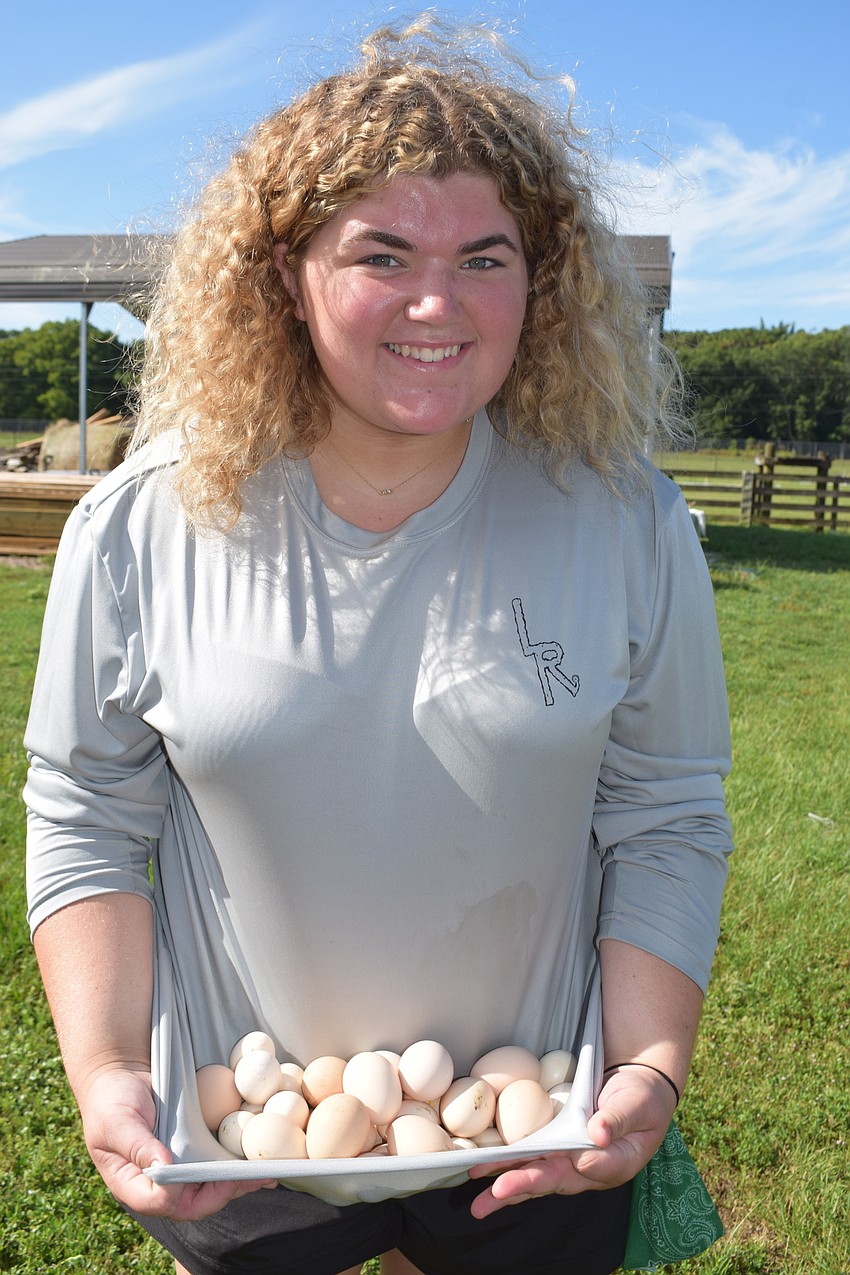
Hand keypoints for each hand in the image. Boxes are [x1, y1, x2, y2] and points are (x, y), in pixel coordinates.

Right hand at [76, 1065, 275, 1219]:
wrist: (121, 1073)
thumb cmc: (111, 1100)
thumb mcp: (117, 1121)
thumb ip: (137, 1144)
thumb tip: (162, 1166)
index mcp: (133, 1183)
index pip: (162, 1203)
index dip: (187, 1196)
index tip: (212, 1178)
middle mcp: (158, 1181)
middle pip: (194, 1201)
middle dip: (226, 1192)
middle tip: (253, 1179)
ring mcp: (177, 1165)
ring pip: (209, 1185)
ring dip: (238, 1181)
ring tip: (265, 1174)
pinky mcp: (191, 1148)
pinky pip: (214, 1161)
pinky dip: (235, 1161)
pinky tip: (256, 1155)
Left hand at [467, 1064, 676, 1218]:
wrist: (634, 1086)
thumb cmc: (642, 1097)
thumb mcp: (638, 1104)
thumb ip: (618, 1118)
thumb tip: (598, 1133)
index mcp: (616, 1162)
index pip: (597, 1167)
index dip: (583, 1164)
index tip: (578, 1159)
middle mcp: (588, 1168)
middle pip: (555, 1179)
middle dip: (524, 1186)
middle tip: (498, 1193)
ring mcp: (569, 1158)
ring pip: (536, 1174)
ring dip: (507, 1185)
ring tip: (480, 1201)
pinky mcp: (554, 1145)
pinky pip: (530, 1158)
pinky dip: (507, 1166)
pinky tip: (483, 1171)